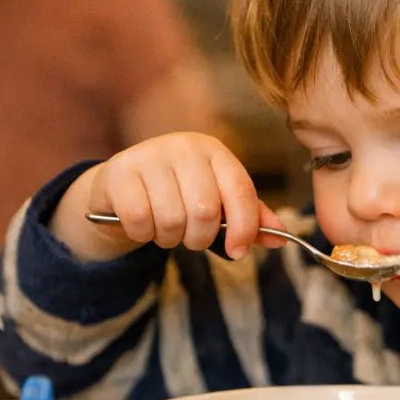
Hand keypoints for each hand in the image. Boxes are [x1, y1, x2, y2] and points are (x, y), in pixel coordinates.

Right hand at [50, 132, 284, 261]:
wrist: (121, 186)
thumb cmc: (178, 195)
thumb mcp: (217, 200)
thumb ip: (249, 217)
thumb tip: (280, 238)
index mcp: (215, 151)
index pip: (241, 191)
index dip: (244, 228)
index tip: (238, 251)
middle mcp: (184, 147)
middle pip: (206, 210)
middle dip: (200, 238)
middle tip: (191, 239)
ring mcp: (149, 156)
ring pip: (172, 218)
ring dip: (170, 239)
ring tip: (165, 230)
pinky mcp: (119, 172)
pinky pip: (140, 220)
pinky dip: (143, 234)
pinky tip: (142, 225)